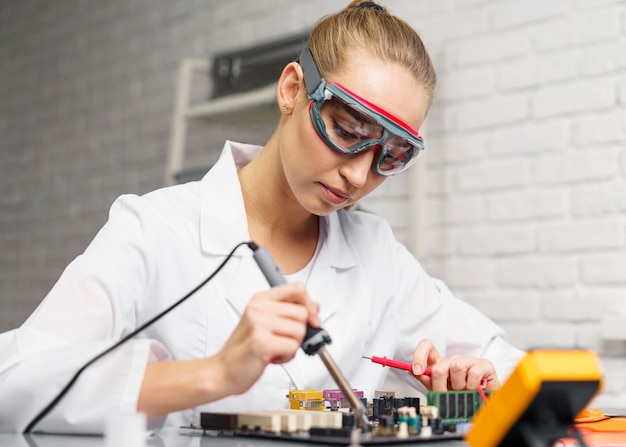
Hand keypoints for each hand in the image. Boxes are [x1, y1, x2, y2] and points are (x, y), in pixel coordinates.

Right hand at [215, 281, 319, 395]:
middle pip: (303, 313)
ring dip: (292, 346)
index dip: (310, 305)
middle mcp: (259, 308)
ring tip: (274, 349)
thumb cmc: (243, 348)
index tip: (312, 319)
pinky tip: (272, 357)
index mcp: (260, 299)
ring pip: (300, 331)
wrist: (223, 370)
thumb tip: (314, 306)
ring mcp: (259, 324)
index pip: (297, 288)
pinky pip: (293, 347)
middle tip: (282, 340)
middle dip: (299, 332)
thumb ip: (289, 312)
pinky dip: (287, 357)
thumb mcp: (265, 323)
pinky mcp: (262, 342)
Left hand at [411, 339, 500, 391]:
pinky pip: (473, 373)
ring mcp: (469, 360)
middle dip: (441, 385)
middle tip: (447, 393)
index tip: (417, 370)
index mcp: (442, 363)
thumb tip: (410, 370)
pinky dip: (472, 386)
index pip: (427, 346)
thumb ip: (426, 379)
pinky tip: (475, 389)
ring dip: (459, 386)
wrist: (483, 404)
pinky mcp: (485, 364)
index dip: (419, 355)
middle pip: (440, 365)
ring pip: (456, 367)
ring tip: (463, 391)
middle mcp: (454, 360)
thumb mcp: (440, 389)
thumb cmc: (461, 396)